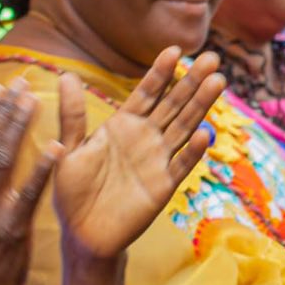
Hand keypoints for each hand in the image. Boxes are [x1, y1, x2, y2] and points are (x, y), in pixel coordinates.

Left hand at [48, 47, 224, 260]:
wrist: (83, 234)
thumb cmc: (73, 192)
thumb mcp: (69, 149)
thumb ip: (72, 114)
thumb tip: (66, 74)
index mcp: (122, 126)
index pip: (146, 93)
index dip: (160, 72)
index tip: (174, 50)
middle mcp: (145, 139)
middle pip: (173, 104)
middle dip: (191, 80)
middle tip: (211, 57)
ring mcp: (157, 161)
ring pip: (184, 128)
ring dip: (200, 106)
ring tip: (218, 82)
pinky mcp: (163, 187)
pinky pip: (181, 166)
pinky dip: (194, 152)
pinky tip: (206, 134)